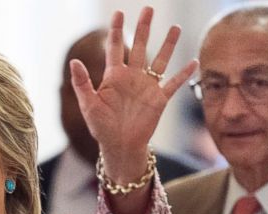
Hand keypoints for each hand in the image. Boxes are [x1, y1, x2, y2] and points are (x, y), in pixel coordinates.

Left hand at [70, 7, 196, 181]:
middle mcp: (132, 77)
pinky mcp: (159, 99)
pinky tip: (194, 62)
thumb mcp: (88, 106)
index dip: (116, 29)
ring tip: (175, 27)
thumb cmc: (101, 127)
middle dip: (144, 28)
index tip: (118, 12)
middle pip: (140, 46)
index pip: (115, 47)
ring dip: (168, 44)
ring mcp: (147, 87)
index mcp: (114, 76)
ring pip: (160, 60)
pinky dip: (184, 74)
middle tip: (148, 9)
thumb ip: (82, 83)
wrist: (119, 146)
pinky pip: (174, 84)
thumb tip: (73, 62)